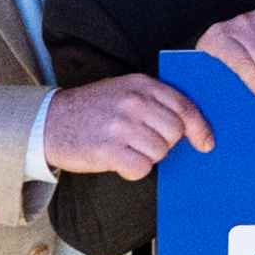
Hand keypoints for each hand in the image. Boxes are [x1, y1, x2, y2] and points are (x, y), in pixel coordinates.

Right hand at [36, 75, 207, 178]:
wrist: (49, 121)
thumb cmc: (93, 109)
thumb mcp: (124, 90)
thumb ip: (154, 100)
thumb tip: (190, 124)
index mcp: (141, 84)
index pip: (185, 106)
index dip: (200, 128)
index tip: (206, 142)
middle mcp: (133, 102)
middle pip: (175, 133)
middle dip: (165, 143)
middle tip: (143, 142)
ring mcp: (121, 125)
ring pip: (160, 152)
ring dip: (147, 156)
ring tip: (126, 149)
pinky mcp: (108, 149)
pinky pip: (141, 168)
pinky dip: (133, 170)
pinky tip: (119, 161)